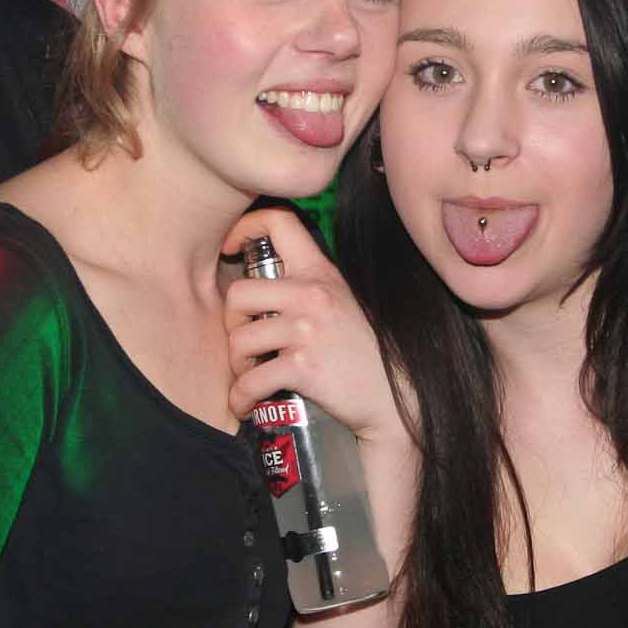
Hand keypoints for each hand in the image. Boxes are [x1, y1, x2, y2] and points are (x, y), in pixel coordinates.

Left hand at [222, 210, 406, 446]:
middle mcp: (312, 295)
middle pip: (239, 293)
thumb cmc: (369, 355)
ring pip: (238, 340)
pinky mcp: (303, 368)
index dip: (243, 228)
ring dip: (237, 364)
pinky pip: (250, 382)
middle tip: (246, 341)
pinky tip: (246, 405)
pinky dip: (241, 399)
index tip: (230, 250)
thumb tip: (269, 289)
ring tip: (251, 375)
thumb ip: (312, 289)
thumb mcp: (344, 304)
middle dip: (232, 323)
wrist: (397, 398)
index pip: (278, 222)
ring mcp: (307, 331)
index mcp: (321, 273)